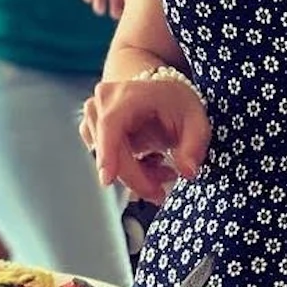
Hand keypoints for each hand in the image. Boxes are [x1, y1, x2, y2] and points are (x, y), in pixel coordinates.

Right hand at [79, 73, 210, 202]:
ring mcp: (94, 117)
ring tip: (161, 167)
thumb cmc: (176, 103)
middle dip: (137, 178)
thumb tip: (188, 172)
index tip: (107, 179)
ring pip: (109, 161)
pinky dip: (128, 169)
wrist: (160, 93)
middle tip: (161, 192)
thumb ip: (194, 147)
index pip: (111, 124)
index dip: (108, 152)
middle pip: (112, 151)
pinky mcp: (90, 132)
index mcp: (129, 95)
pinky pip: (107, 161)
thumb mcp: (196, 121)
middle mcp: (104, 103)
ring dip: (136, 174)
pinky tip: (147, 162)